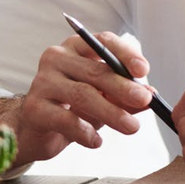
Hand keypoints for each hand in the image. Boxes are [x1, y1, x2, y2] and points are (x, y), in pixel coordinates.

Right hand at [6, 31, 154, 165]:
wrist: (38, 131)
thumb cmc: (75, 107)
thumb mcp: (105, 98)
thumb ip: (126, 96)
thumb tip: (150, 95)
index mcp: (77, 47)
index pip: (103, 42)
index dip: (125, 54)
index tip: (143, 70)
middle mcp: (57, 58)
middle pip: (96, 71)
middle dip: (124, 87)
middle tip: (145, 101)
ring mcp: (42, 81)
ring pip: (83, 94)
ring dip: (112, 112)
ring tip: (131, 127)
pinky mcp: (34, 108)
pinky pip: (65, 119)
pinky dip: (85, 132)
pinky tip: (97, 142)